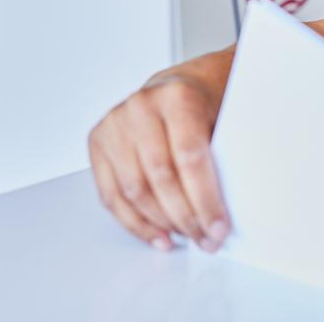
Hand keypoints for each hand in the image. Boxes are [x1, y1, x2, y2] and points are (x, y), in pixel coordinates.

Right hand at [88, 62, 229, 251]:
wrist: (179, 84)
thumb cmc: (206, 102)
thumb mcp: (225, 116)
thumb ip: (223, 155)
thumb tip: (224, 210)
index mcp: (177, 96)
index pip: (190, 157)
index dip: (205, 199)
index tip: (219, 228)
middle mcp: (140, 107)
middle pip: (161, 177)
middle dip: (186, 217)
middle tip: (206, 239)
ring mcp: (115, 124)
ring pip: (134, 191)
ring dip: (161, 223)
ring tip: (186, 237)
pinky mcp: (98, 142)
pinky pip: (111, 194)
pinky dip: (136, 222)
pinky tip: (159, 235)